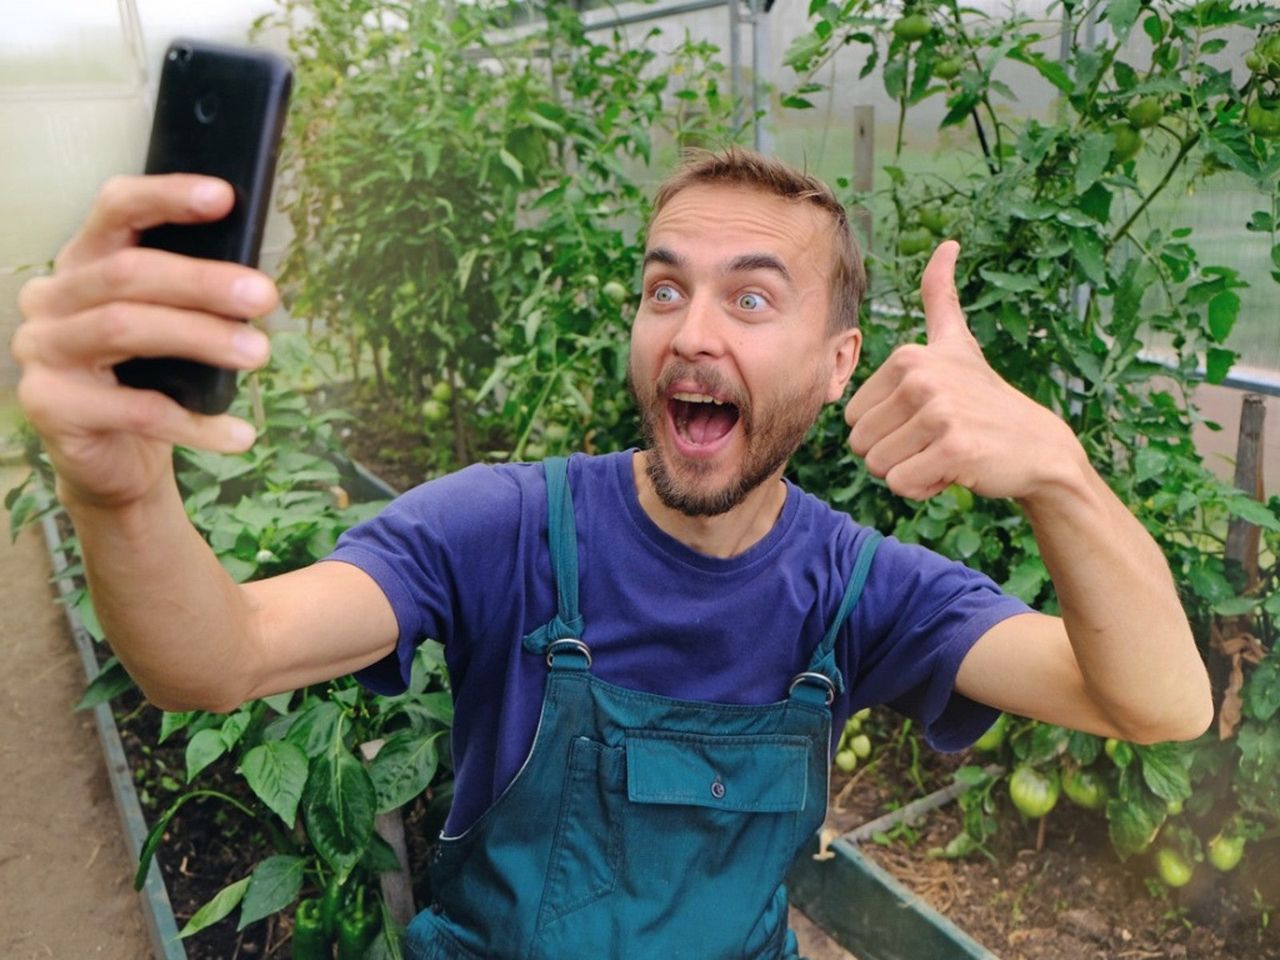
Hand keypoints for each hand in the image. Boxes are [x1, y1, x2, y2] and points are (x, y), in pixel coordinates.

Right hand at [11, 174, 276, 510]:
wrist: (115, 458)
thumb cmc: (149, 380)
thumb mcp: (171, 326)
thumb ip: (192, 297)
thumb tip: (256, 283)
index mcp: (83, 263)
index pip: (115, 210)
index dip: (166, 197)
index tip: (223, 196)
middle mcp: (52, 298)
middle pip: (127, 273)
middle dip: (203, 281)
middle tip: (264, 296)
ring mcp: (42, 350)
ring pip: (125, 328)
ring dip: (202, 338)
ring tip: (258, 353)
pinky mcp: (49, 405)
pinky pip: (134, 409)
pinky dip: (195, 422)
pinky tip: (239, 434)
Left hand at [843, 241, 1082, 502]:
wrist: (1037, 447)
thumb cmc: (985, 400)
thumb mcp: (958, 344)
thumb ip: (941, 298)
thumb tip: (947, 244)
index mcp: (908, 356)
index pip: (852, 418)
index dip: (885, 431)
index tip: (925, 420)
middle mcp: (921, 378)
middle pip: (861, 444)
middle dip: (894, 454)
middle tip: (935, 441)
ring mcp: (940, 412)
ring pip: (878, 467)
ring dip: (909, 472)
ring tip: (944, 453)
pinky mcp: (955, 447)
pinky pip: (902, 484)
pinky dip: (923, 488)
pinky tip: (954, 470)